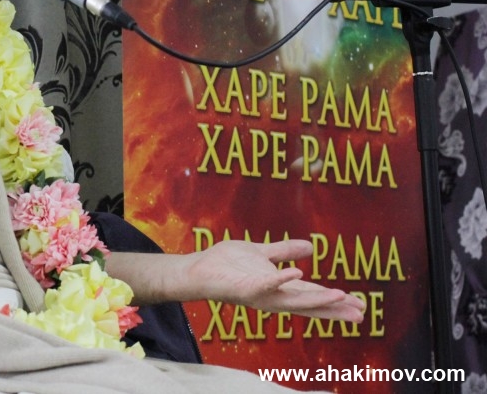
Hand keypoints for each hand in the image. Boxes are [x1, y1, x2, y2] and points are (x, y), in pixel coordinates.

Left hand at [181, 239, 365, 321]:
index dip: (335, 301)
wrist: (197, 268)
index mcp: (279, 287)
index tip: (361, 306)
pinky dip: (280, 280)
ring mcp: (260, 295)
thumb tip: (312, 247)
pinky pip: (265, 285)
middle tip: (361, 312)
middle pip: (309, 304)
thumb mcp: (262, 253)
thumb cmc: (226, 264)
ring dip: (316, 299)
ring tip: (340, 295)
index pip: (312, 295)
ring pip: (292, 300)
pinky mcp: (245, 289)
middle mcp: (273, 296)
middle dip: (334, 308)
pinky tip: (297, 274)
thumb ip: (284, 251)